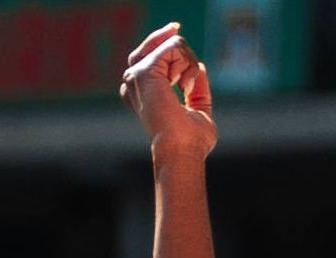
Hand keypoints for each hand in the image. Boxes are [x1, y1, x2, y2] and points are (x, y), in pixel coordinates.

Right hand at [118, 23, 214, 163]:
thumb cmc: (190, 142)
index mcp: (142, 93)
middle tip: (190, 74)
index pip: (147, 56)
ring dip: (189, 62)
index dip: (161, 40)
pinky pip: (173, 47)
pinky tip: (185, 85)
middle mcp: (134, 83)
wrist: (181, 151)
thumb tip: (200, 66)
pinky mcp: (145, 71)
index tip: (175, 27)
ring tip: (188, 88)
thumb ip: (198, 91)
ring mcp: (137, 76)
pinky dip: (188, 64)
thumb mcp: (199, 111)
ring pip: (168, 44)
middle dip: (179, 47)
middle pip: (152, 44)